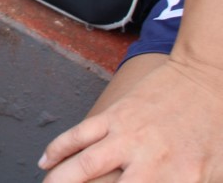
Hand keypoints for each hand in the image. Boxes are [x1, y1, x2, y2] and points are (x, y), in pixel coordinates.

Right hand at [39, 56, 222, 181]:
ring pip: (83, 165)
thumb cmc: (217, 128)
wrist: (208, 78)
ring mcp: (128, 136)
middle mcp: (151, 162)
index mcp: (181, 180)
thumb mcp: (217, 173)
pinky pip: (80, 134)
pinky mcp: (114, 115)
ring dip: (60, 180)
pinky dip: (59, 149)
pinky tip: (45, 161)